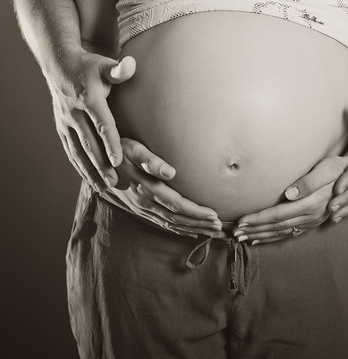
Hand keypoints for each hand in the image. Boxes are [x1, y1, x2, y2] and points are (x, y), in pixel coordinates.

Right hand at [49, 52, 135, 189]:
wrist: (59, 65)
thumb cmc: (89, 66)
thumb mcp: (104, 65)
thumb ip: (119, 70)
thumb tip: (130, 65)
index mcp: (89, 98)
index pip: (102, 123)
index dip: (110, 143)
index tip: (119, 161)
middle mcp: (75, 113)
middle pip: (89, 142)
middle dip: (101, 164)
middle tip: (115, 183)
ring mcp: (66, 122)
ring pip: (78, 150)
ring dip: (90, 170)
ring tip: (105, 187)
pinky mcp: (61, 127)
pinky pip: (70, 150)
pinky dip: (79, 166)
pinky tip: (89, 179)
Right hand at [104, 138, 221, 236]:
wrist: (93, 164)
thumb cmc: (117, 150)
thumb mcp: (131, 148)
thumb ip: (150, 160)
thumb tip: (170, 171)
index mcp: (146, 188)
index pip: (177, 205)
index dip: (196, 212)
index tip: (214, 215)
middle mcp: (144, 203)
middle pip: (177, 219)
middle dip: (199, 224)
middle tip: (221, 227)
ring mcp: (141, 208)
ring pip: (170, 224)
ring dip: (192, 229)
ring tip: (213, 232)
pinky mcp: (139, 210)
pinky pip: (162, 223)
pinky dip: (178, 229)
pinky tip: (191, 231)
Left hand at [234, 155, 347, 243]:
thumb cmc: (338, 169)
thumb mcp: (326, 170)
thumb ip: (308, 182)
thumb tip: (288, 194)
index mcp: (310, 204)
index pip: (278, 214)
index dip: (258, 219)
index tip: (241, 221)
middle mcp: (310, 216)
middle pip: (276, 226)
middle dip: (254, 230)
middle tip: (234, 233)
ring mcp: (311, 222)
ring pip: (281, 232)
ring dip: (261, 236)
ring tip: (243, 238)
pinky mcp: (312, 222)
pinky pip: (290, 233)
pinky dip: (274, 237)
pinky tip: (263, 239)